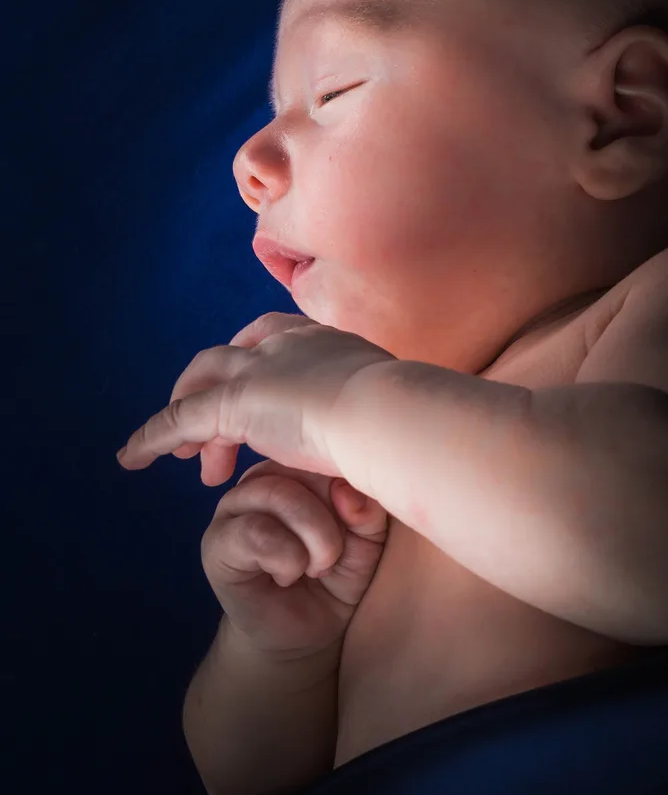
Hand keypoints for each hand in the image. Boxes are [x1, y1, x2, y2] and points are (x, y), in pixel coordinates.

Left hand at [116, 312, 395, 484]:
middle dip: (219, 389)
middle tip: (216, 436)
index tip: (258, 395)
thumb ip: (382, 411)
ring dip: (191, 419)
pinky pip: (180, 419)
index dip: (257, 361)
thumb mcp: (395, 405)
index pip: (275, 335)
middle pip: (233, 354)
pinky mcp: (235, 401)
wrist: (390, 415)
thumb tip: (402, 432)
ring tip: (187, 459)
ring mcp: (259, 367)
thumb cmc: (407, 419)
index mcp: (326, 340)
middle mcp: (288, 343)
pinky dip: (152, 438)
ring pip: (203, 382)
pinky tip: (133, 460)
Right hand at [201, 455, 388, 656]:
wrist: (305, 633)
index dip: (350, 490)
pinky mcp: (216, 542)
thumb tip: (346, 491)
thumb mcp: (368, 540)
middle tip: (332, 558)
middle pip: (302, 467)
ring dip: (312, 540)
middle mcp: (262, 477)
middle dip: (331, 522)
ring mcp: (234, 507)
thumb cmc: (338, 576)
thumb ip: (366, 510)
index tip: (359, 526)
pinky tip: (287, 576)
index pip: (324, 450)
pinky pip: (255, 531)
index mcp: (297, 466)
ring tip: (315, 567)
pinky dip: (285, 559)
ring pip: (278, 494)